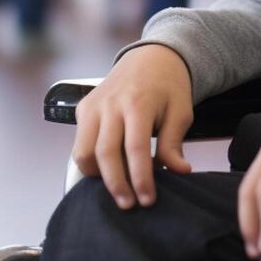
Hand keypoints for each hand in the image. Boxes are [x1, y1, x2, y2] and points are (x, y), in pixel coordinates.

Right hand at [71, 44, 193, 209]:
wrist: (151, 56)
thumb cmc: (169, 85)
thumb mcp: (181, 111)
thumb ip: (174, 143)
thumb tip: (179, 171)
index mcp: (138, 102)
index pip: (136, 149)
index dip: (141, 179)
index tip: (147, 199)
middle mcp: (111, 103)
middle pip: (104, 153)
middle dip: (116, 184)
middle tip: (129, 204)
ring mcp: (93, 105)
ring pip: (83, 151)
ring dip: (98, 176)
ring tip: (117, 187)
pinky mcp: (83, 108)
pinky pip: (79, 143)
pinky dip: (90, 162)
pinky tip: (108, 170)